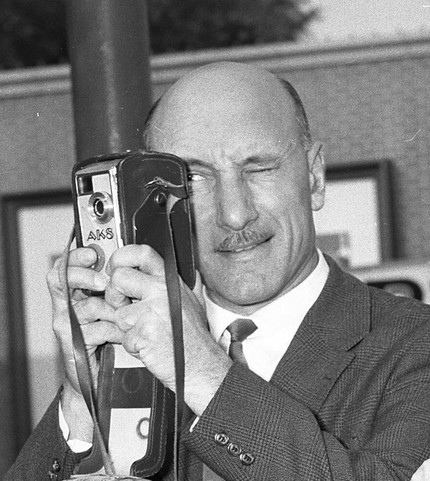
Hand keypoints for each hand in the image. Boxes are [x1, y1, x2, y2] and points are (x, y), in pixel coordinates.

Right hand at [47, 247, 123, 438]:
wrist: (100, 377)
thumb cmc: (111, 336)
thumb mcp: (115, 305)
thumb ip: (117, 285)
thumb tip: (133, 263)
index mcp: (77, 290)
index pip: (67, 264)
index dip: (76, 256)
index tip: (93, 253)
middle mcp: (67, 303)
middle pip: (62, 277)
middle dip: (83, 275)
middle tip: (102, 282)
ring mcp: (66, 322)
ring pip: (85, 305)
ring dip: (111, 311)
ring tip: (124, 319)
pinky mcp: (71, 341)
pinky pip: (94, 328)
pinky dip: (113, 331)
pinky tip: (120, 336)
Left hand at [105, 244, 231, 415]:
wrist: (200, 364)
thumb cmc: (194, 336)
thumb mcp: (192, 301)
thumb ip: (182, 283)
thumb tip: (183, 267)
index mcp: (170, 280)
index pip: (142, 252)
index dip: (122, 256)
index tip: (116, 266)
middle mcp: (161, 290)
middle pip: (118, 278)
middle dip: (114, 295)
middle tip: (125, 307)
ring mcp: (152, 310)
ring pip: (117, 312)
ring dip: (126, 327)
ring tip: (145, 331)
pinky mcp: (144, 332)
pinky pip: (123, 336)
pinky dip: (132, 345)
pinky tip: (148, 344)